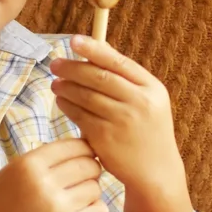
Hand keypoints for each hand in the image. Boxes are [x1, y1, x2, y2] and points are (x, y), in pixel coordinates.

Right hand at [0, 137, 107, 211]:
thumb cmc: (4, 199)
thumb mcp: (17, 167)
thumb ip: (48, 156)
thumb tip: (88, 146)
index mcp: (30, 163)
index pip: (76, 145)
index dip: (85, 150)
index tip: (82, 158)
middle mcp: (44, 182)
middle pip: (90, 165)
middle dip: (90, 170)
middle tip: (80, 179)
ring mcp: (57, 206)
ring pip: (96, 187)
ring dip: (91, 191)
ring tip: (76, 197)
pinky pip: (100, 210)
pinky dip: (96, 209)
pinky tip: (83, 211)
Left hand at [50, 38, 191, 211]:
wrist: (155, 171)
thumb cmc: (147, 131)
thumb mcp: (149, 102)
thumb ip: (127, 80)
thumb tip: (94, 52)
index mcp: (152, 89)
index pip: (118, 62)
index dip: (94, 49)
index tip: (74, 41)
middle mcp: (139, 103)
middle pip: (99, 77)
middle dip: (73, 67)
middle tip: (55, 63)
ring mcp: (123, 121)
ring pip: (86, 96)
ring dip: (67, 86)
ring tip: (55, 83)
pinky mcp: (106, 138)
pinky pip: (80, 116)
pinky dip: (67, 105)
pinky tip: (61, 100)